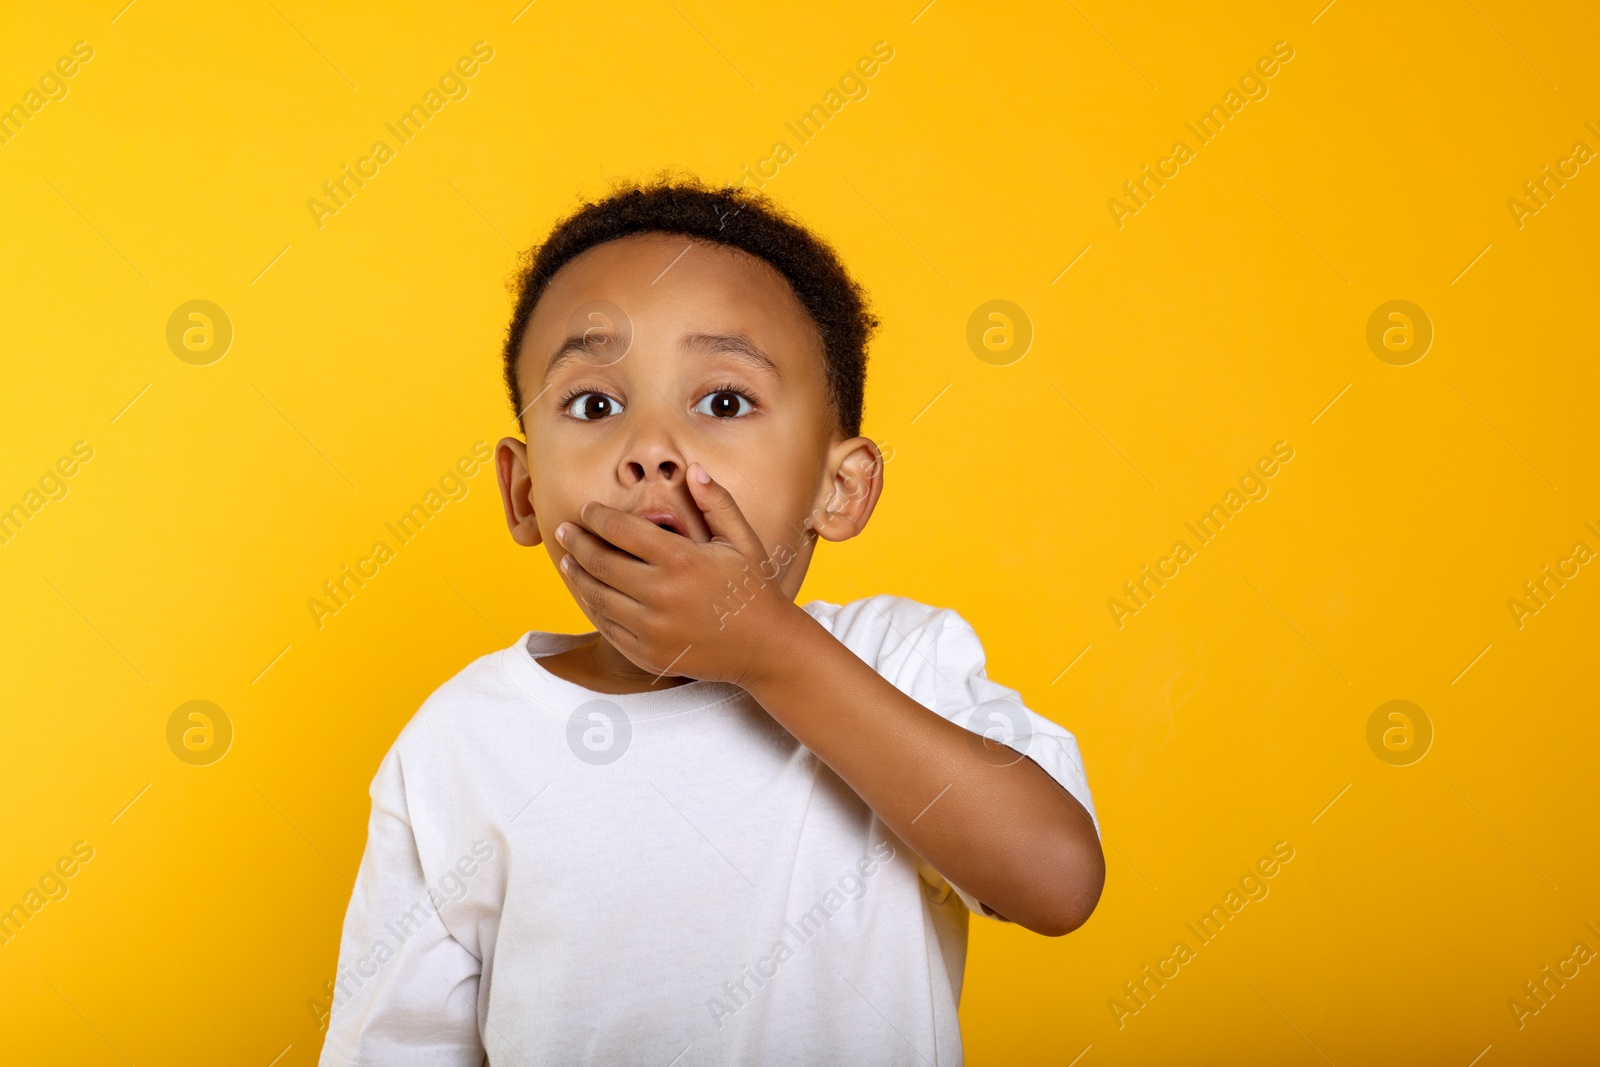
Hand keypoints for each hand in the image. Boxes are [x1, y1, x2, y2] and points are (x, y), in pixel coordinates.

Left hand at [553, 463, 805, 687]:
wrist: (765, 648)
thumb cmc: (754, 589)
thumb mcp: (743, 540)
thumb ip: (718, 503)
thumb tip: (693, 470)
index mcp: (683, 561)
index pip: (623, 530)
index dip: (598, 517)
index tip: (587, 510)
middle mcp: (663, 595)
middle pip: (601, 562)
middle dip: (576, 542)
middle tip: (563, 531)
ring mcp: (653, 629)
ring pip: (598, 597)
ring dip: (577, 575)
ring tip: (567, 560)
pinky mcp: (648, 655)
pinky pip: (608, 628)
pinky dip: (593, 607)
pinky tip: (588, 593)